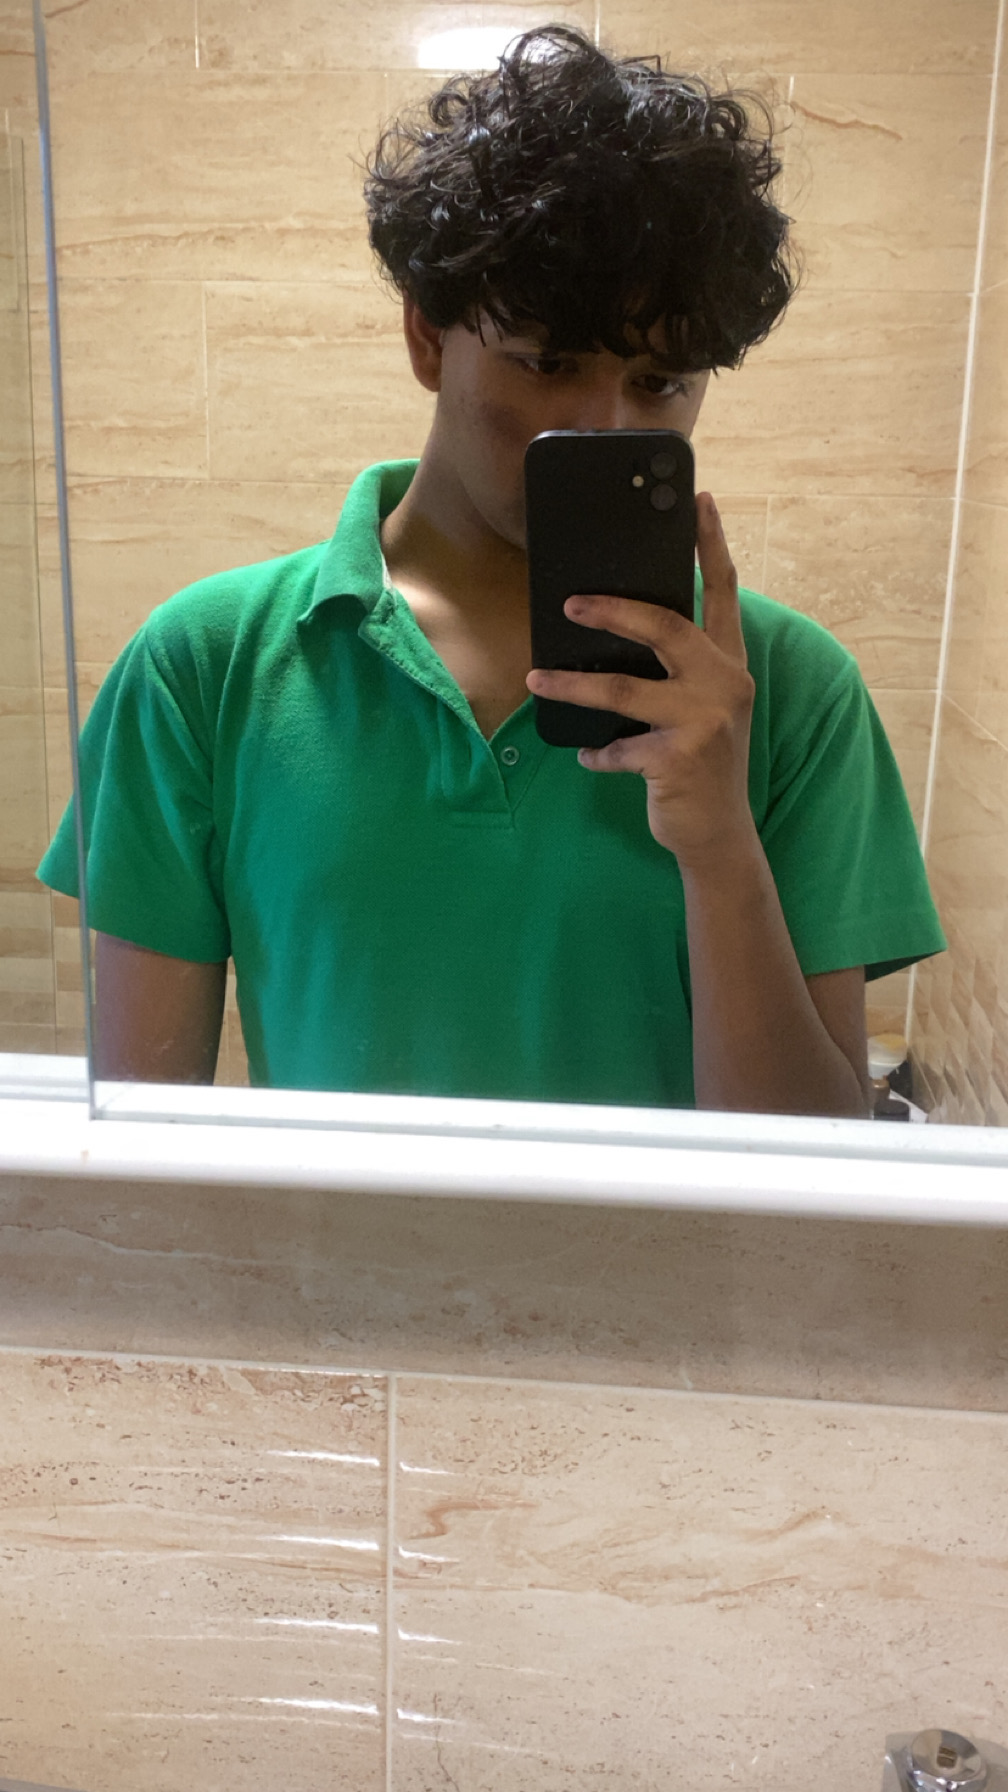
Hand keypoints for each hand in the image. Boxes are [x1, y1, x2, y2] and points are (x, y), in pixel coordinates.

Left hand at [525, 492, 756, 869]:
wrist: (718, 835)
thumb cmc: (700, 766)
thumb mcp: (700, 711)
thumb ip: (676, 674)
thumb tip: (612, 637)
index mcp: (730, 665)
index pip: (724, 594)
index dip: (712, 545)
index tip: (699, 501)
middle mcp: (725, 685)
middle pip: (667, 627)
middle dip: (615, 610)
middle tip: (570, 603)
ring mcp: (705, 722)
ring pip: (625, 691)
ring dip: (573, 685)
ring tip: (536, 680)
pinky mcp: (680, 758)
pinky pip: (618, 748)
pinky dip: (596, 753)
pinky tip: (584, 757)